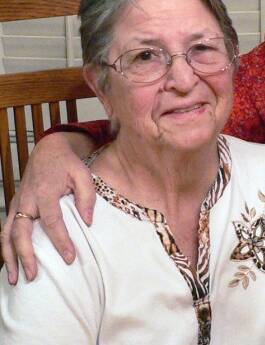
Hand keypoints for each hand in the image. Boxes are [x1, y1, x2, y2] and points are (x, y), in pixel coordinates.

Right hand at [1, 132, 96, 283]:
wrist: (48, 151)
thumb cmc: (68, 165)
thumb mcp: (83, 175)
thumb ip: (87, 197)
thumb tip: (88, 222)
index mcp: (45, 192)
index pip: (52, 221)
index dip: (61, 240)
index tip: (70, 258)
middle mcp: (26, 200)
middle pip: (21, 232)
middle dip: (25, 255)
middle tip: (33, 275)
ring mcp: (16, 205)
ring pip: (6, 235)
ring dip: (9, 257)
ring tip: (14, 279)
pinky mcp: (13, 208)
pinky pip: (5, 232)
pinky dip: (6, 249)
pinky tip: (11, 265)